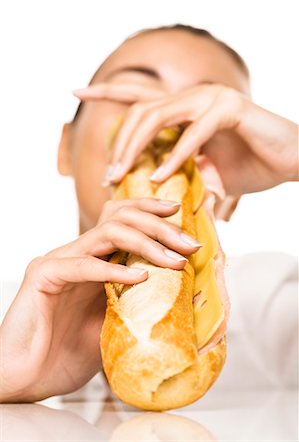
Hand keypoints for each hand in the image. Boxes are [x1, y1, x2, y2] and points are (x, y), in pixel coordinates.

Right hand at [0, 198, 200, 402]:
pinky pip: (83, 265)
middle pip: (119, 217)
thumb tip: (186, 293)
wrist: (27, 380)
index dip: (149, 210)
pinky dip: (113, 270)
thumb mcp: (116, 325)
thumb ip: (141, 304)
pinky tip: (139, 278)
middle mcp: (78, 253)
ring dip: (145, 243)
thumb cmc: (68, 354)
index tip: (179, 213)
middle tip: (188, 243)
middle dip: (158, 225)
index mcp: (94, 260)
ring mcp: (59, 261)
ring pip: (106, 232)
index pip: (122, 218)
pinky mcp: (44, 276)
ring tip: (173, 261)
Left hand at [75, 83, 297, 194]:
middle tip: (108, 174)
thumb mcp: (206, 171)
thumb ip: (180, 170)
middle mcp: (195, 96)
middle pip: (142, 110)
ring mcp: (212, 98)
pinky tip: (159, 177)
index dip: (108, 91)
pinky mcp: (230, 109)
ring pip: (159, 116)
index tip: (78, 91)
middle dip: (120, 142)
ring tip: (123, 176)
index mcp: (187, 108)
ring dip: (137, 148)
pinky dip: (174, 156)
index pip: (141, 96)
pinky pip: (192, 133)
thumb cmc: (250, 165)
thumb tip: (152, 185)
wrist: (290, 162)